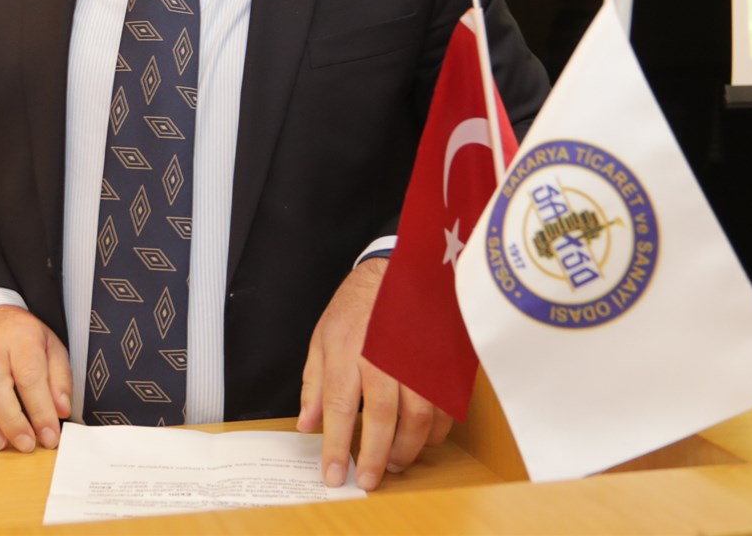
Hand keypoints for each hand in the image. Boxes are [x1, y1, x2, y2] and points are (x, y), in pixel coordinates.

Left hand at [297, 257, 453, 489]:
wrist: (404, 271)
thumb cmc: (359, 305)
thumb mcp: (324, 336)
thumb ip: (315, 383)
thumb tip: (307, 424)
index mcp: (349, 350)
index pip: (340, 409)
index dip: (336, 447)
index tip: (333, 475)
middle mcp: (384, 357)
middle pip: (382, 419)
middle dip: (375, 457)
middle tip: (368, 480)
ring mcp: (417, 360)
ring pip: (418, 418)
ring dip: (407, 449)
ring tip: (394, 463)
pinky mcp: (442, 362)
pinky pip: (443, 408)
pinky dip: (433, 432)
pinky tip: (421, 439)